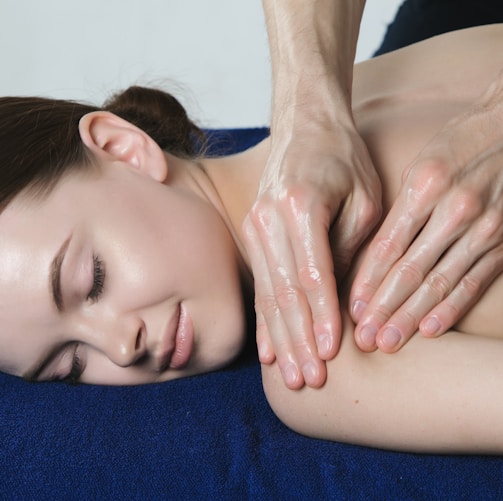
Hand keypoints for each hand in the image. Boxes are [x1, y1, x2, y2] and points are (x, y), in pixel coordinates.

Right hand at [243, 121, 381, 388]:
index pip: (313, 275)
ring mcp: (254, 226)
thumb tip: (343, 303)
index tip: (331, 354)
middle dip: (298, 340)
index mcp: (300, 206)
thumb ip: (350, 251)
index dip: (323, 318)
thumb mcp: (364, 199)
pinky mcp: (251, 234)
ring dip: (280, 338)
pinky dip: (265, 320)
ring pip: (268, 294)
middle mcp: (268, 219)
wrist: (305, 125)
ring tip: (290, 376)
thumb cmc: (343, 159)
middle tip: (308, 381)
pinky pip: (260, 284)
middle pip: (284, 292)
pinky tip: (267, 349)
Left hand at [350, 74, 502, 352]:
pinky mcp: (502, 242)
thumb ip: (399, 212)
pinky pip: (473, 281)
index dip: (367, 281)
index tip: (350, 309)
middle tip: (363, 339)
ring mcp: (483, 228)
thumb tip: (373, 259)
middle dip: (384, 308)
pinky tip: (430, 330)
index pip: (388, 246)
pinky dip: (451, 308)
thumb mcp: (419, 167)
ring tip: (388, 342)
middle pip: (411, 270)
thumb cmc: (455, 147)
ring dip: (411, 317)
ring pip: (440, 282)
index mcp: (426, 187)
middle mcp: (455, 209)